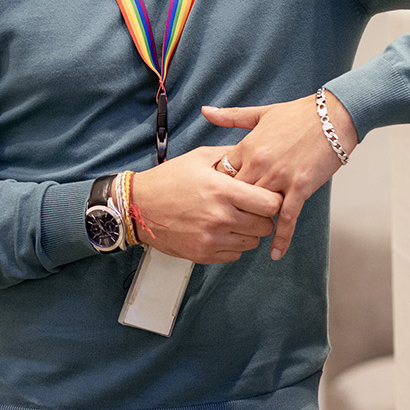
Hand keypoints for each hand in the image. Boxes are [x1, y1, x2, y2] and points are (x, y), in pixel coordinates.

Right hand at [127, 146, 282, 263]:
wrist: (137, 206)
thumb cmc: (168, 180)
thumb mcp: (198, 158)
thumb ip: (229, 156)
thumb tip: (252, 155)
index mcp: (222, 190)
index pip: (271, 204)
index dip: (272, 200)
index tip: (264, 196)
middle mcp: (220, 217)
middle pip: (266, 226)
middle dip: (262, 217)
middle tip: (249, 209)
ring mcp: (212, 238)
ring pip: (253, 242)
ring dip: (248, 232)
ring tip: (232, 219)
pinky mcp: (204, 254)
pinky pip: (235, 254)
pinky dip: (233, 244)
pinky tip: (220, 230)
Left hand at [201, 89, 358, 260]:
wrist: (332, 116)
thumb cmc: (297, 115)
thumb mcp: (260, 114)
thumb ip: (230, 117)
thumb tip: (205, 111)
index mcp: (248, 147)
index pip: (222, 174)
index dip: (218, 187)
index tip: (216, 196)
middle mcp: (260, 164)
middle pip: (235, 194)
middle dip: (230, 207)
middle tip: (227, 220)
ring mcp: (280, 177)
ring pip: (257, 207)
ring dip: (252, 221)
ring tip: (246, 235)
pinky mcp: (301, 187)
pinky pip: (288, 218)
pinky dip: (281, 237)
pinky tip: (274, 252)